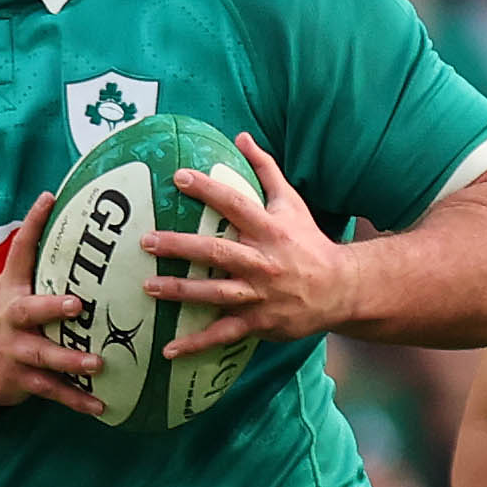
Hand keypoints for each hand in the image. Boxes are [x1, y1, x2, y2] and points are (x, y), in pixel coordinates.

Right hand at [0, 193, 103, 414]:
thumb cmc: (5, 322)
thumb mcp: (13, 290)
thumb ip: (41, 268)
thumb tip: (85, 235)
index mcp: (12, 289)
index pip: (20, 249)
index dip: (32, 223)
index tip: (48, 198)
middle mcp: (10, 317)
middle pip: (29, 310)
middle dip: (51, 308)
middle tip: (77, 305)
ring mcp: (14, 350)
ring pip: (42, 355)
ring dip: (69, 360)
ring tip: (97, 363)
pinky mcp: (20, 379)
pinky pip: (51, 390)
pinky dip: (76, 399)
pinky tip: (100, 405)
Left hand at [153, 132, 360, 355]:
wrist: (340, 289)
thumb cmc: (309, 242)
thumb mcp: (291, 203)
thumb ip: (265, 169)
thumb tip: (241, 135)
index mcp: (269, 229)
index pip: (235, 204)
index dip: (207, 189)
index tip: (179, 177)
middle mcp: (262, 261)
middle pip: (217, 251)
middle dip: (180, 246)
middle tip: (147, 241)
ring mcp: (259, 294)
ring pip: (215, 293)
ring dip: (181, 291)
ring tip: (148, 287)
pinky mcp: (258, 322)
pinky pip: (223, 334)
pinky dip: (196, 344)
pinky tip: (169, 350)